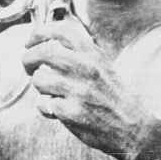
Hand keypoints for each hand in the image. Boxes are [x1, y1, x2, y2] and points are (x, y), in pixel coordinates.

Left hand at [23, 20, 155, 159]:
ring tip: (47, 91)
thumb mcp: (103, 66)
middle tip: (27, 65)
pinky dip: (45, 107)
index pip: (63, 31)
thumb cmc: (114, 98)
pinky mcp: (72, 113)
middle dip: (28, 58)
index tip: (30, 40)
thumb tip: (48, 42)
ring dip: (37, 85)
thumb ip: (80, 54)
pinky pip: (43, 104)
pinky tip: (55, 110)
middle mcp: (86, 69)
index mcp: (94, 55)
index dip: (40, 32)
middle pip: (44, 52)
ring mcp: (79, 91)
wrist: (133, 128)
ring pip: (39, 79)